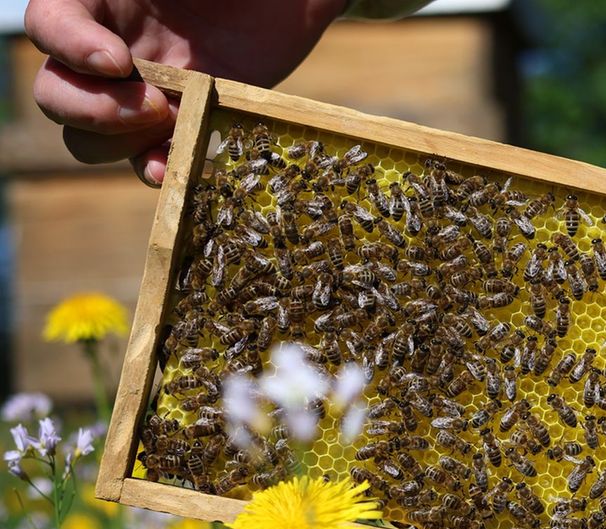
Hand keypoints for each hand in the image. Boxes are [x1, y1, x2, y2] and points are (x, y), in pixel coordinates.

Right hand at [26, 0, 347, 184]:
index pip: (47, 26)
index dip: (69, 48)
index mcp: (96, 2)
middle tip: (155, 105)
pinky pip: (146, 159)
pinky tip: (171, 166)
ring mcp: (139, 94)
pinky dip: (154, 168)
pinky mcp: (179, 125)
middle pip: (56, 94)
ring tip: (173, 123)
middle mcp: (104, 51)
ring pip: (89, 139)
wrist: (290, 4)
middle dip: (94, 110)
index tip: (118, 62)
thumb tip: (124, 47)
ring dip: (120, 142)